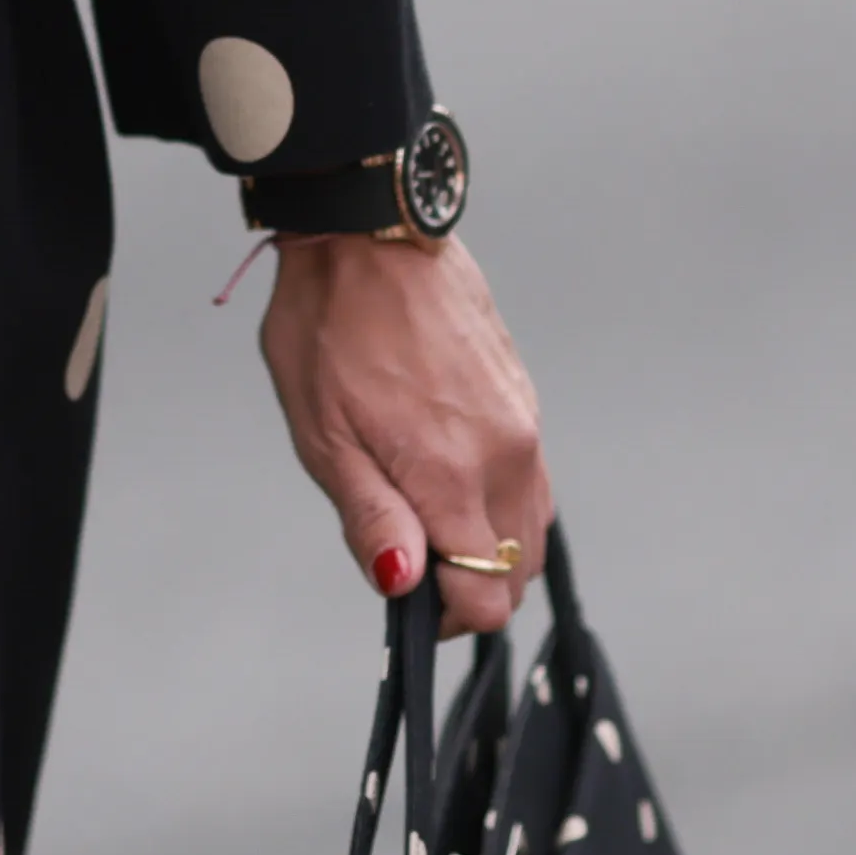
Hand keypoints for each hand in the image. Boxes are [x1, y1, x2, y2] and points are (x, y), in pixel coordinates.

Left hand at [258, 224, 547, 633]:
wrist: (371, 236)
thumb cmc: (331, 329)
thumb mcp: (324, 435)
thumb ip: (372, 518)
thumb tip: (405, 585)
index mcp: (453, 474)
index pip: (486, 598)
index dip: (445, 618)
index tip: (408, 599)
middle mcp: (507, 455)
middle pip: (517, 573)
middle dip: (469, 586)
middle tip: (408, 554)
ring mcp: (524, 425)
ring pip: (531, 529)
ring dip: (489, 545)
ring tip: (425, 512)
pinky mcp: (526, 400)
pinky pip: (531, 482)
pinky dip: (500, 502)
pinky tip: (450, 473)